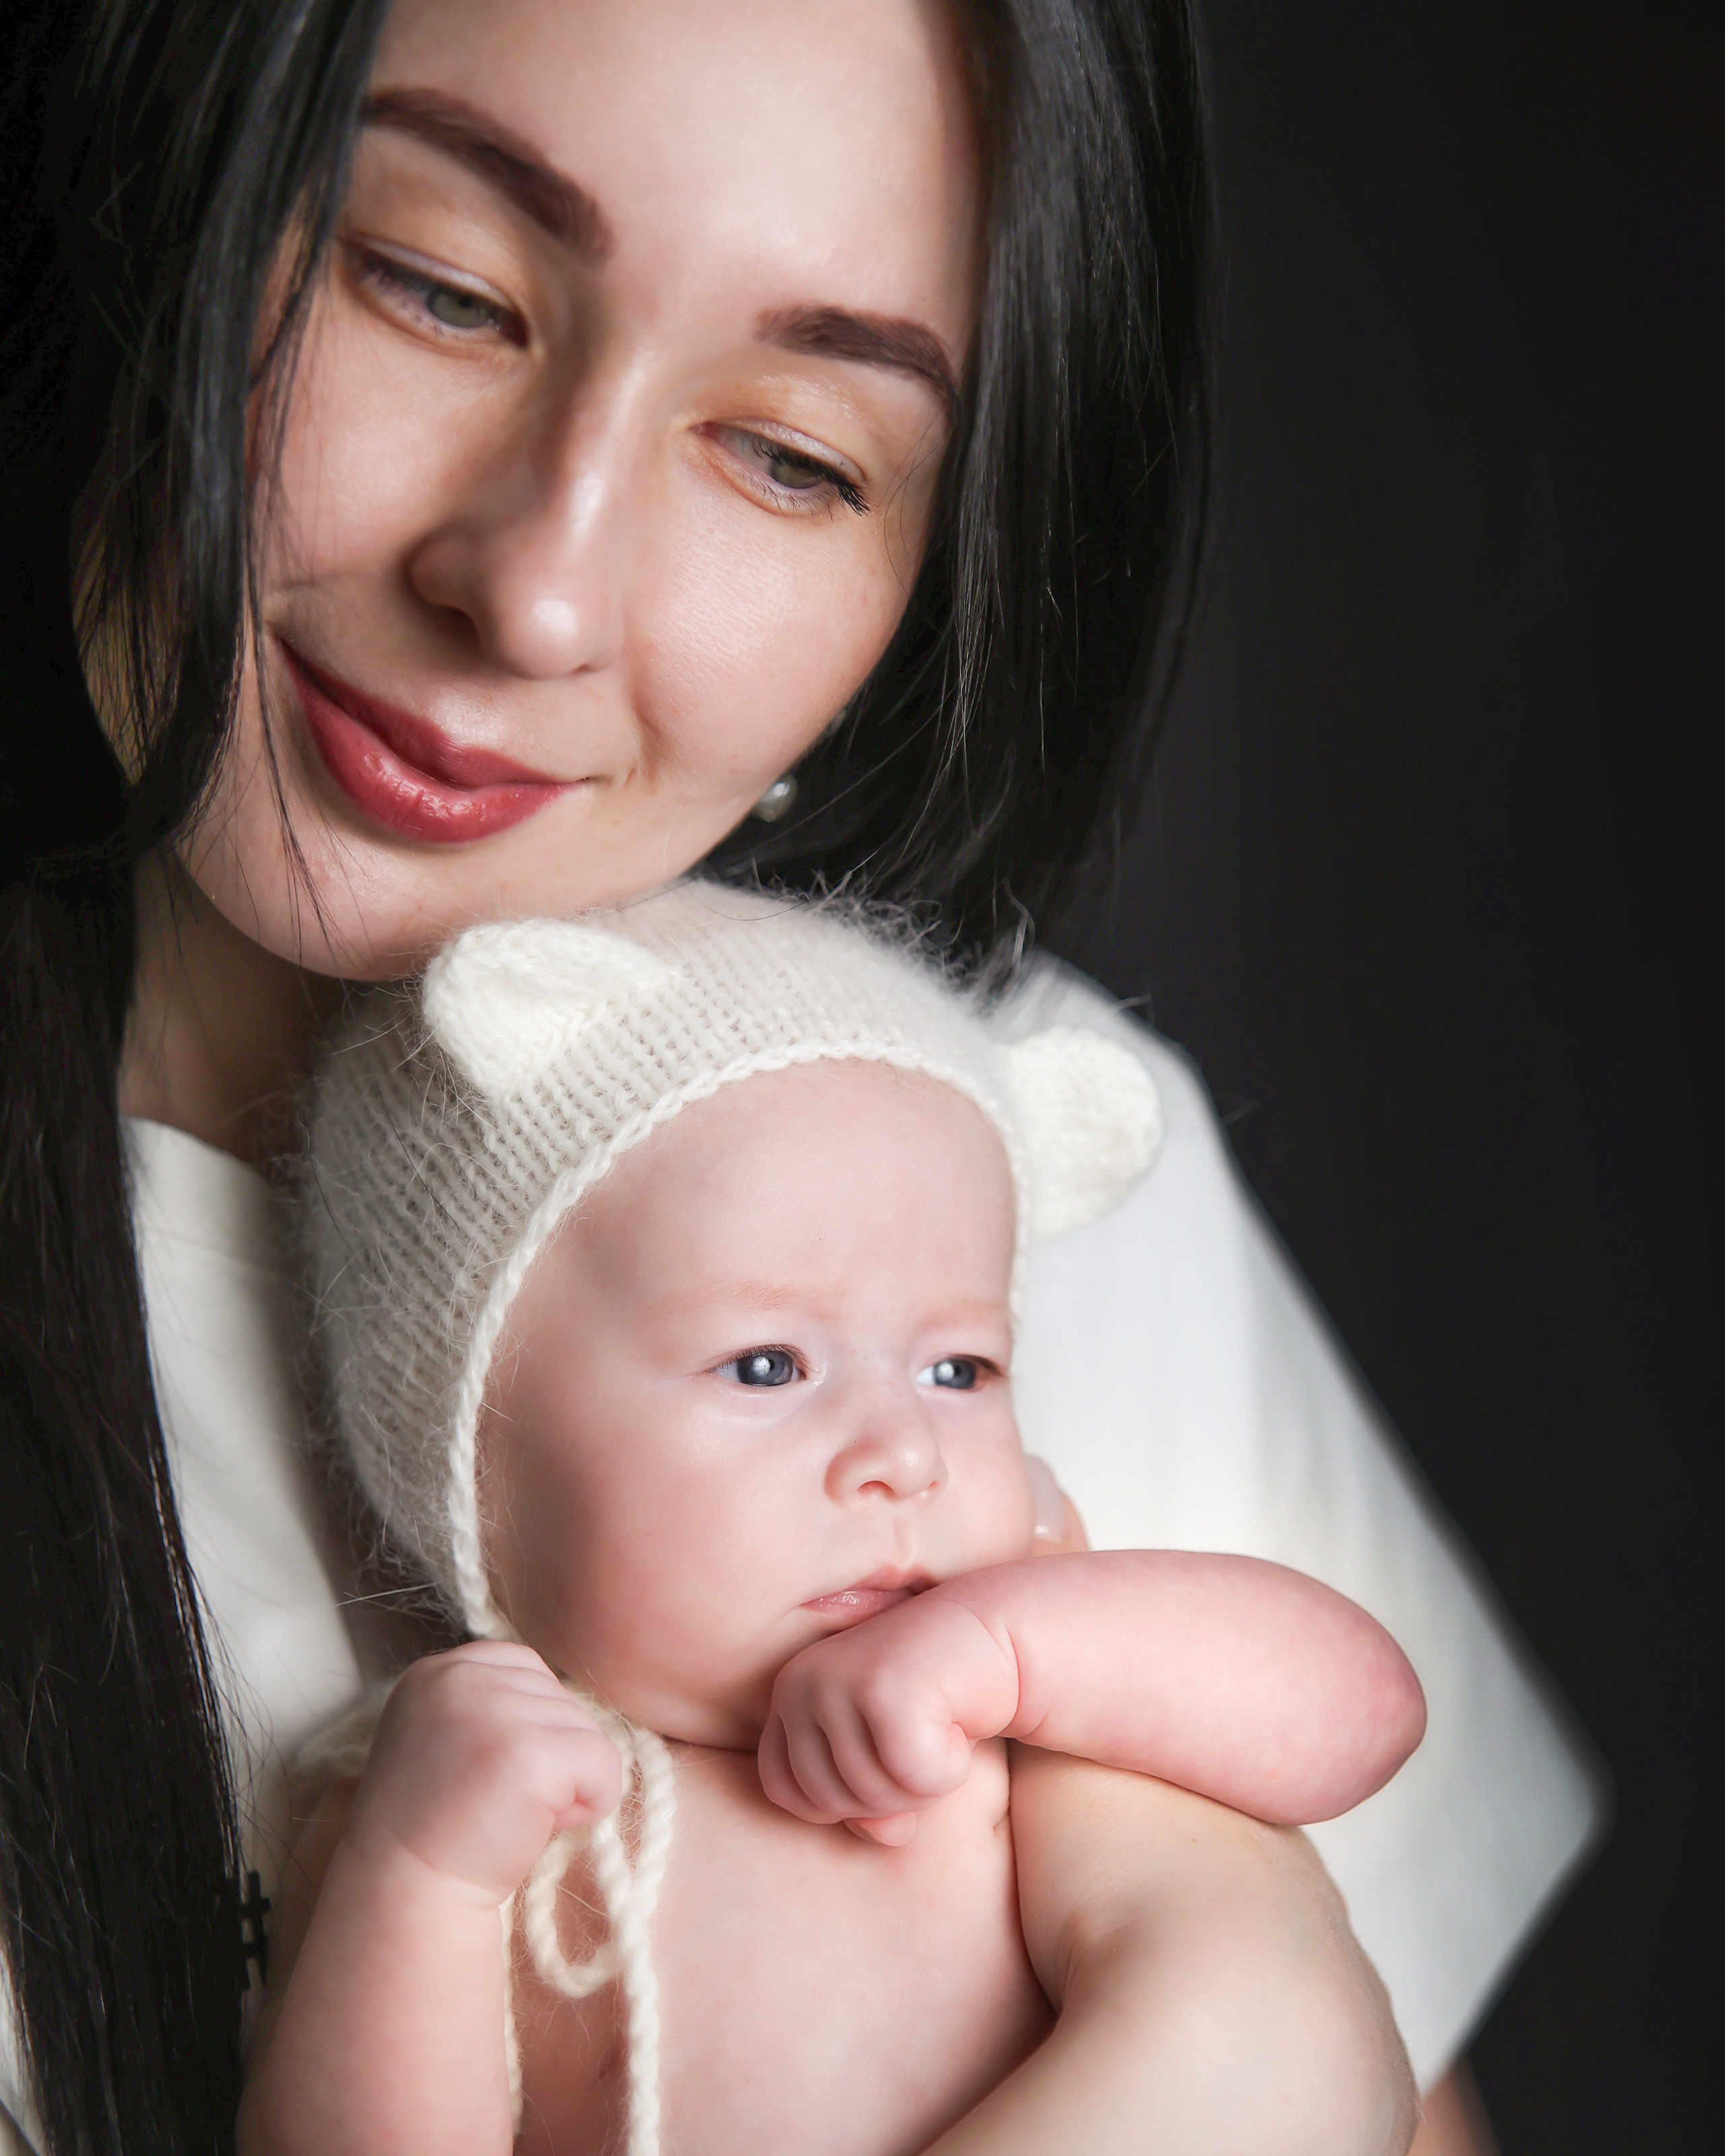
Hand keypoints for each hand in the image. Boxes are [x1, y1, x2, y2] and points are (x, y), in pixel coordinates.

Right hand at [344, 1641, 622, 1906]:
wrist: (408, 1899)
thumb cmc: (437, 1829)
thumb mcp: (447, 1737)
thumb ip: (495, 1705)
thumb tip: (572, 1704)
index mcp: (438, 1671)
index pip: (528, 1671)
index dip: (529, 1729)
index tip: (487, 1776)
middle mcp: (461, 1676)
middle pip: (561, 1697)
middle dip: (549, 1756)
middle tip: (499, 1805)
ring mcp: (495, 1710)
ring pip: (587, 1730)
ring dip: (568, 1784)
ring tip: (512, 1817)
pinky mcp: (530, 1751)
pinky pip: (603, 1763)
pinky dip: (591, 1802)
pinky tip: (541, 1827)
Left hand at [759, 1590, 1019, 1844]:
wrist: (997, 1632)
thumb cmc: (938, 1703)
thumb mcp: (890, 1764)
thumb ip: (870, 1809)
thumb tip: (885, 1834)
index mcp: (788, 1692)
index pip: (784, 1791)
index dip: (840, 1801)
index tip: (883, 1762)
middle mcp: (801, 1681)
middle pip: (829, 1802)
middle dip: (890, 1795)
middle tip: (924, 1742)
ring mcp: (839, 1679)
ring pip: (873, 1796)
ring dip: (925, 1783)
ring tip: (941, 1728)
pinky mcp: (886, 1686)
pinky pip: (915, 1778)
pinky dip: (950, 1769)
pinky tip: (959, 1722)